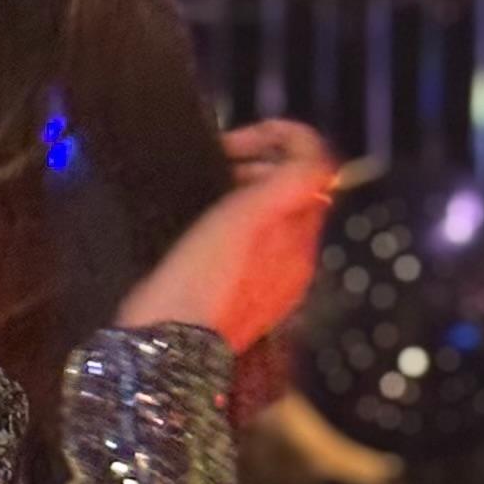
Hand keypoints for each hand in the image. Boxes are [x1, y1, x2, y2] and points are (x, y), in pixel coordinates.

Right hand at [116, 119, 338, 351]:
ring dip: (249, 191)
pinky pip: (257, 246)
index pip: (315, 165)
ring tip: (210, 190)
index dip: (280, 137)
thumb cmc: (199, 281)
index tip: (236, 138)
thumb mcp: (244, 215)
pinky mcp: (250, 298)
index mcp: (299, 235)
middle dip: (263, 161)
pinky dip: (239, 224)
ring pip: (276, 216)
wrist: (168, 346)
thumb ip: (290, 181)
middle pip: (297, 189)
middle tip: (220, 159)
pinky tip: (206, 230)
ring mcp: (276, 281)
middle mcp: (297, 259)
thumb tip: (315, 155)